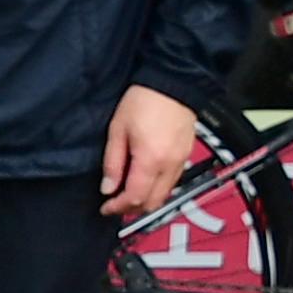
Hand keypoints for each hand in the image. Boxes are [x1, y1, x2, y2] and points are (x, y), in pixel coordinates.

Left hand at [100, 85, 197, 219]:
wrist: (172, 83)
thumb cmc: (144, 100)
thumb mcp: (117, 130)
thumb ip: (112, 162)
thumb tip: (108, 187)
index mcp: (151, 159)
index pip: (135, 198)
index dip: (118, 208)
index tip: (106, 208)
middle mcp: (170, 165)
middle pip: (153, 202)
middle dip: (132, 209)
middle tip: (116, 204)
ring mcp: (181, 161)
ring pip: (165, 195)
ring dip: (146, 199)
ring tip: (128, 193)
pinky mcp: (186, 155)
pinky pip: (173, 182)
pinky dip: (158, 188)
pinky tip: (145, 180)